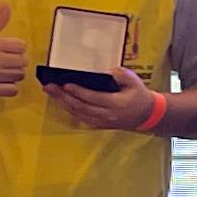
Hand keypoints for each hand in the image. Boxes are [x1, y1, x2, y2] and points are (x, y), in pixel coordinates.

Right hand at [0, 11, 28, 103]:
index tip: (8, 51)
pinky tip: (3, 83)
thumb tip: (6, 3)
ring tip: (5, 73)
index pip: (21, 46)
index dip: (17, 48)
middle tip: (7, 62)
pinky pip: (13, 90)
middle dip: (17, 61)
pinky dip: (11, 88)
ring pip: (20, 75)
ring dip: (15, 74)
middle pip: (22, 61)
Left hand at [48, 60, 163, 132]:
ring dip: (62, 103)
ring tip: (50, 92)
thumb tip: (104, 72)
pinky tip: (60, 100)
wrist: (147, 115)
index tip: (65, 84)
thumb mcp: (134, 81)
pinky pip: (80, 117)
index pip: (93, 98)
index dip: (78, 92)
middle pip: (81, 107)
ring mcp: (101, 122)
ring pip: (78, 113)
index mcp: (116, 104)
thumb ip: (119, 74)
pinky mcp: (98, 124)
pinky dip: (69, 108)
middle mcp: (106, 115)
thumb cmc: (139, 95)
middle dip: (63, 96)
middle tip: (49, 86)